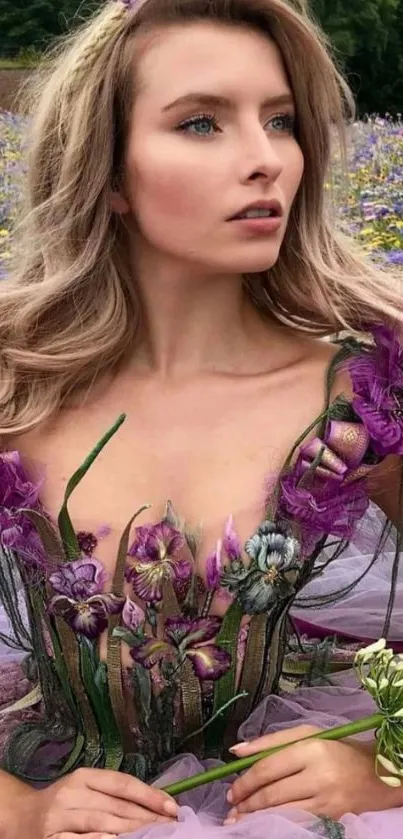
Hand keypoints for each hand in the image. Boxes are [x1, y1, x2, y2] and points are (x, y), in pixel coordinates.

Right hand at [12, 766, 176, 838]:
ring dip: (131, 832)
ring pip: (102, 823)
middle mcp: (71, 793)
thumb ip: (113, 795)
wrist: (23, 817)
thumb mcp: (86, 790)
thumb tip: (157, 802)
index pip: (122, 784)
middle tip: (170, 827)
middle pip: (117, 807)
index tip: (173, 808)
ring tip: (154, 836)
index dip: (149, 795)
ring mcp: (59, 818)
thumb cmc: (64, 803)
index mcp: (83, 777)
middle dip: (147, 818)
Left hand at [225, 724, 402, 822]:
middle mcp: (319, 776)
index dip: (246, 781)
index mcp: (311, 749)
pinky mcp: (331, 818)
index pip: (269, 768)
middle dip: (247, 803)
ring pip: (282, 812)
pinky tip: (263, 824)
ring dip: (256, 817)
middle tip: (231, 807)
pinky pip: (296, 822)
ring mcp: (326, 801)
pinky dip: (276, 823)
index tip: (231, 790)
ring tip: (239, 819)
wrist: (374, 774)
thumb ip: (270, 742)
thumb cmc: (336, 748)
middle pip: (273, 793)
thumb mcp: (306, 734)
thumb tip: (236, 751)